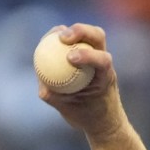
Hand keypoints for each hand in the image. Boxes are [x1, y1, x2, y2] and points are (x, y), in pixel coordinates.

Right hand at [37, 24, 124, 141]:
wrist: (101, 118)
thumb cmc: (88, 116)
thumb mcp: (71, 112)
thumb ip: (57, 100)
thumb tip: (43, 90)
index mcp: (106, 77)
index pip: (103, 61)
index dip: (88, 55)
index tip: (70, 58)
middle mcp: (103, 62)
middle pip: (97, 35)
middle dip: (80, 31)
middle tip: (62, 37)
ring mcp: (96, 56)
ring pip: (88, 34)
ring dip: (71, 30)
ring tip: (55, 34)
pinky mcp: (87, 54)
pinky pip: (74, 42)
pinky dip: (61, 39)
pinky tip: (47, 41)